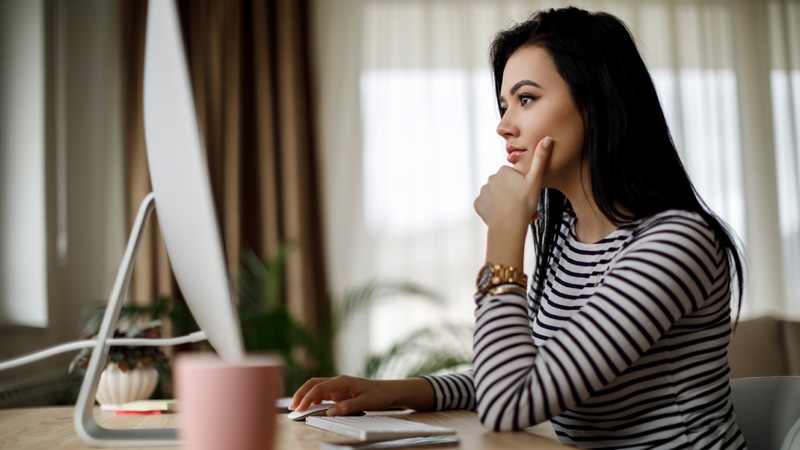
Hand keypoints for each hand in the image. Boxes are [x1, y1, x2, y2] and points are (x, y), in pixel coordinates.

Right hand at [290, 376, 434, 415]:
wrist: (389, 391)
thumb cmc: (379, 395)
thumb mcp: (365, 402)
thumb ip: (347, 407)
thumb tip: (330, 412)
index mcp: (342, 381)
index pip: (318, 388)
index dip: (307, 398)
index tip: (299, 409)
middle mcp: (338, 381)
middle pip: (313, 383)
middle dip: (301, 394)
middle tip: (291, 407)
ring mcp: (338, 386)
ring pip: (316, 387)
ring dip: (305, 395)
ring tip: (296, 407)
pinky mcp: (340, 391)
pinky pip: (322, 393)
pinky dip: (313, 398)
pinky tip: (310, 407)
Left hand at [474, 136, 552, 227]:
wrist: (509, 225)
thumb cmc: (524, 203)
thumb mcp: (536, 180)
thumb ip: (540, 159)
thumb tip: (547, 138)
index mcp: (504, 171)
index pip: (514, 177)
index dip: (522, 187)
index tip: (526, 195)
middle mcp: (490, 178)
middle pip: (505, 186)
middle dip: (513, 194)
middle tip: (522, 206)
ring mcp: (483, 192)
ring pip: (496, 196)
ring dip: (503, 202)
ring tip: (512, 212)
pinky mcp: (478, 204)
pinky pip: (486, 205)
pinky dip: (492, 210)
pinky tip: (500, 215)